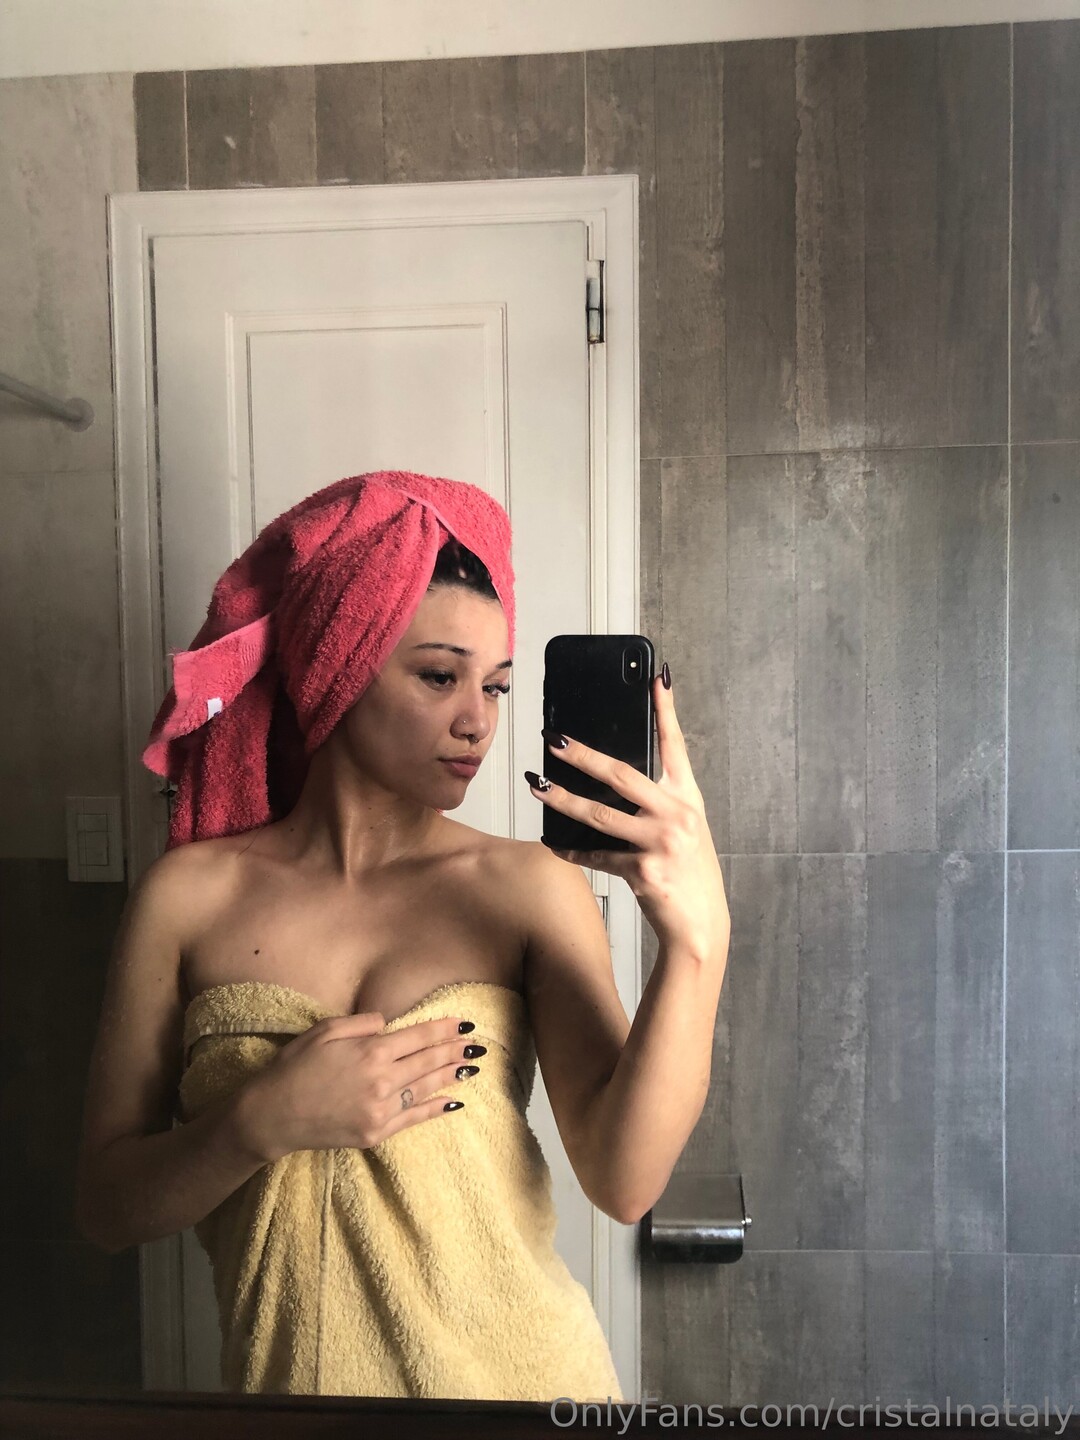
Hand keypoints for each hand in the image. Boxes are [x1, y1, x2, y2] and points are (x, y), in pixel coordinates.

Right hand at [236, 1013, 481, 1161]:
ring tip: (471, 1066)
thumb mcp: (324, 1030)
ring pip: (425, 1089)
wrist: (272, 1116)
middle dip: (455, 1051)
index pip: (418, 1037)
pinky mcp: (375, 1133)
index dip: (443, 1029)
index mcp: (370, 1051)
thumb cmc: (294, 1067)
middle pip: (428, 1062)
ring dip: (451, 1076)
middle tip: (477, 1044)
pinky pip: (413, 1119)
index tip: (464, 1023)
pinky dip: (435, 1109)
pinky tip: (453, 1101)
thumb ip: (361, 1023)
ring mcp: (380, 1110)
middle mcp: (382, 1080)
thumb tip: (388, 1024)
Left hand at [526, 670, 729, 958]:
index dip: (666, 710)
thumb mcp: (685, 829)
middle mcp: (677, 815)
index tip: (657, 678)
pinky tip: (553, 843)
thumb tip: (612, 778)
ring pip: (599, 815)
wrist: (701, 925)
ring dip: (562, 800)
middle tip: (554, 740)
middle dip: (583, 756)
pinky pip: (596, 855)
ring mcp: (660, 843)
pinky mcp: (643, 871)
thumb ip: (658, 802)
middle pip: (622, 775)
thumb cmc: (690, 873)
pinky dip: (572, 850)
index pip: (675, 745)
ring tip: (537, 788)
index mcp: (688, 799)